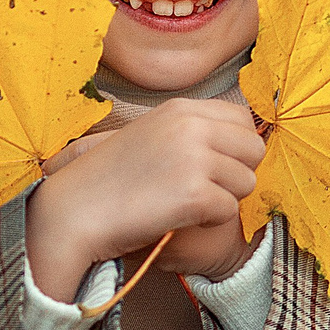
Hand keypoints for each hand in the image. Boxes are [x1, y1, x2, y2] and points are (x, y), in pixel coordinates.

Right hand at [28, 100, 264, 300]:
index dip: (235, 148)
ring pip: (247, 182)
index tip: (211, 166)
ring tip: (184, 203)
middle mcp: (191, 125)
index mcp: (181, 108)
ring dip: (223, 199)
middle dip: (237, 174)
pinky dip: (209, 221)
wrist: (74, 212)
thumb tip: (244, 136)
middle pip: (254, 149)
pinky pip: (229, 210)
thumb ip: (192, 131)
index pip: (243, 119)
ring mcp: (194, 158)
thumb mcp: (152, 135)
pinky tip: (178, 217)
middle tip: (202, 189)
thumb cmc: (110, 180)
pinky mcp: (194, 193)